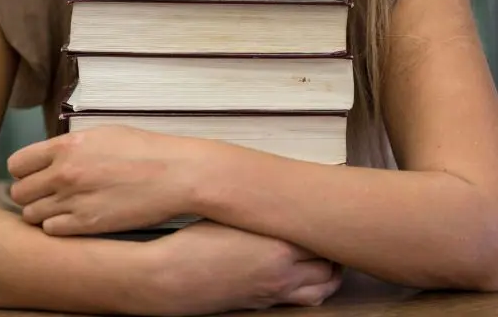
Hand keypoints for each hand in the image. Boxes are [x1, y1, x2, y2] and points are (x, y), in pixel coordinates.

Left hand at [8, 125, 205, 235]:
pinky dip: (58, 226)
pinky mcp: (86, 225)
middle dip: (31, 192)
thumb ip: (72, 146)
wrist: (174, 174)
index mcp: (67, 146)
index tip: (35, 173)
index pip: (17, 163)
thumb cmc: (145, 150)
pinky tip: (76, 218)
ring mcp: (73, 201)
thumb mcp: (104, 134)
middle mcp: (64, 173)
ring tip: (64, 206)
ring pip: (31, 215)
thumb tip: (53, 156)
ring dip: (43, 211)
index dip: (24, 170)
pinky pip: (51, 231)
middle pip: (19, 192)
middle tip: (49, 192)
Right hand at [142, 221, 342, 314]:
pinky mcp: (262, 305)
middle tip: (332, 230)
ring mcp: (275, 294)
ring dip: (330, 273)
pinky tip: (303, 273)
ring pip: (322, 289)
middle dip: (334, 249)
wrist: (172, 278)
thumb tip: (280, 200)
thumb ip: (264, 212)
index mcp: (279, 248)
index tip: (329, 208)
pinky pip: (303, 300)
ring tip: (327, 254)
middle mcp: (284, 274)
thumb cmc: (195, 242)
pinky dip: (313, 288)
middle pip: (330, 266)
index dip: (327, 222)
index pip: (322, 236)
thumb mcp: (231, 215)